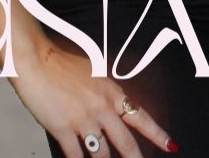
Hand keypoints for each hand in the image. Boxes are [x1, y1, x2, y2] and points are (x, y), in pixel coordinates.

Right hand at [10, 39, 176, 157]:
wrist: (37, 60)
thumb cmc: (61, 64)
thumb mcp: (94, 75)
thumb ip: (104, 94)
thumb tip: (112, 109)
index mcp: (112, 93)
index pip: (141, 117)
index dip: (158, 134)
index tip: (171, 146)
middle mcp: (102, 107)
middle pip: (125, 142)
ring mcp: (83, 119)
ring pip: (101, 154)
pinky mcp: (62, 128)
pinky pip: (75, 155)